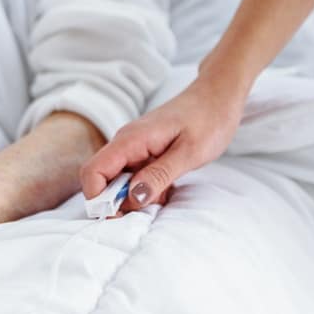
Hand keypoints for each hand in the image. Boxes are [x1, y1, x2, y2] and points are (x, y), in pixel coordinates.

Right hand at [80, 75, 246, 212]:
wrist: (219, 96)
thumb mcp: (189, 153)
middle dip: (118, 202)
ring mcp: (134, 147)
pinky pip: (134, 176)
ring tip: (165, 196)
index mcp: (131, 140)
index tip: (120, 218)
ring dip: (135, 196)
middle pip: (101, 179)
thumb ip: (159, 175)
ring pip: (118, 180)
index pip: (93, 172)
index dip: (99, 199)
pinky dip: (146, 188)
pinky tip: (167, 188)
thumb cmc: (209, 120)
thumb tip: (132, 197)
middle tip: (149, 210)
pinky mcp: (144, 151)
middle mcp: (125, 143)